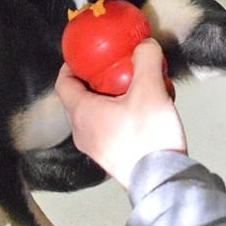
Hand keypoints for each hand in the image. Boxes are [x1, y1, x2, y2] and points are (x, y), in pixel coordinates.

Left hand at [55, 38, 186, 188]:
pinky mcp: (109, 158)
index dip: (70, 66)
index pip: (63, 83)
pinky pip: (104, 129)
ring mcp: (94, 148)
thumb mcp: (150, 90)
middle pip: (77, 99)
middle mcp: (81, 132)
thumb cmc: (148, 135)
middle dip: (91, 80)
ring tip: (128, 87)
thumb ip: (146, 61)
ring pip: (92, 115)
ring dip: (105, 98)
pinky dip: (114, 115)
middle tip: (111, 67)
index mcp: (82, 113)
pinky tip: (139, 111)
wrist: (162, 181)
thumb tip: (144, 44)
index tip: (84, 55)